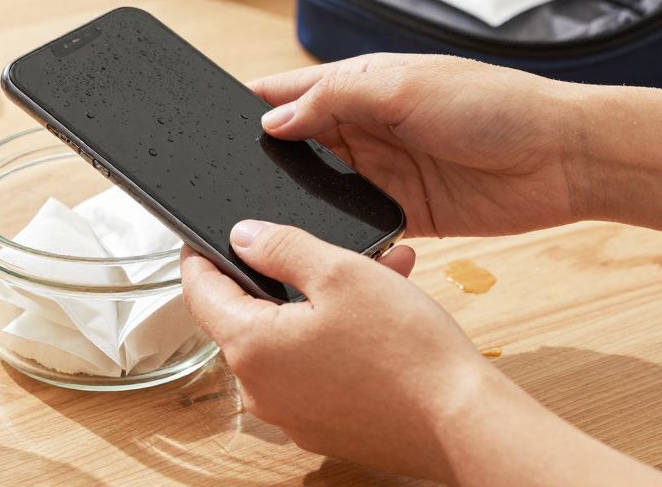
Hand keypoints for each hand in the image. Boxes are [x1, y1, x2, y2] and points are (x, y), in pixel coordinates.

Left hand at [181, 221, 491, 479]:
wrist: (462, 424)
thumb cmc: (406, 352)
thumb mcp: (340, 271)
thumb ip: (281, 246)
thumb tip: (243, 236)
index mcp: (249, 347)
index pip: (199, 291)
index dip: (200, 256)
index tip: (202, 237)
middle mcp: (260, 388)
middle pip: (248, 314)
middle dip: (284, 274)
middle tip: (324, 248)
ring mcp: (291, 412)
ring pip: (290, 337)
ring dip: (322, 301)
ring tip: (376, 273)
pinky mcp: (324, 425)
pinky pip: (315, 367)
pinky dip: (337, 337)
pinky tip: (381, 316)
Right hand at [251, 53, 586, 237]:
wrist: (563, 158)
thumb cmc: (494, 105)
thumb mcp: (403, 87)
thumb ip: (334, 100)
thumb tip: (274, 120)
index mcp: (363, 86)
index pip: (291, 91)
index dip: (253, 103)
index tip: (209, 118)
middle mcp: (368, 128)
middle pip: (299, 142)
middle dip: (266, 157)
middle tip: (226, 179)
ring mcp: (385, 172)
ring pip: (321, 186)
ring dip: (300, 197)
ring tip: (266, 213)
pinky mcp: (406, 213)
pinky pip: (357, 223)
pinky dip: (338, 230)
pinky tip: (317, 239)